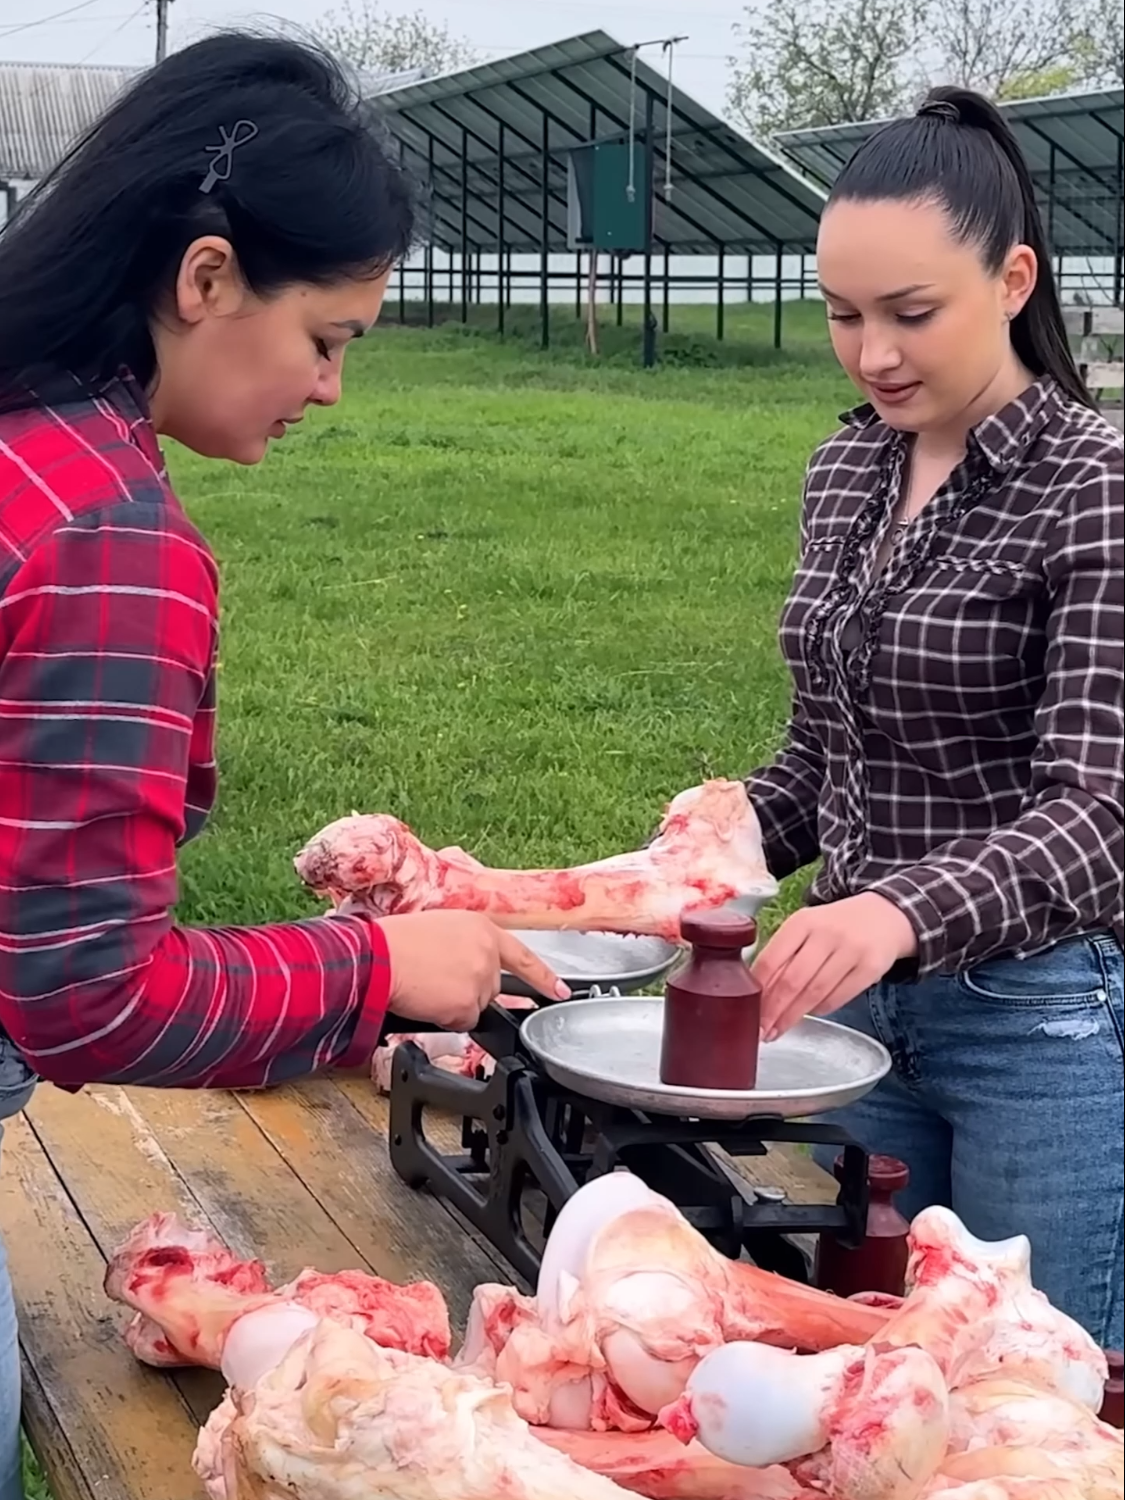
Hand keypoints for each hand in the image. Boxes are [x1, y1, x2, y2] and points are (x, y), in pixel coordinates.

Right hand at [379, 910, 570, 1030]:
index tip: (560, 991)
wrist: (378, 959)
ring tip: (427, 986)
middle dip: (469, 991)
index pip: (523, 956)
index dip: (544, 977)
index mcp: (483, 929)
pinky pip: (461, 1023)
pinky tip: (427, 1001)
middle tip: (437, 980)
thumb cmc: (396, 942)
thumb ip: (467, 945)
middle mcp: (488, 953)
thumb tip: (467, 964)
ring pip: (475, 1007)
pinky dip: (444, 1018)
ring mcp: (481, 980)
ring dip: (454, 1004)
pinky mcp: (469, 1005)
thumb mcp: (442, 928)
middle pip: (491, 988)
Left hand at [751, 893, 917, 1040]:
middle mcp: (826, 934)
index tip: (746, 1011)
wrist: (883, 916)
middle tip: (760, 1031)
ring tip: (778, 1030)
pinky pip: (838, 998)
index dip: (758, 990)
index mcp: (802, 922)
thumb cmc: (834, 926)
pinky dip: (819, 1010)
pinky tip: (808, 1015)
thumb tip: (756, 992)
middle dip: (773, 1011)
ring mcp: (851, 950)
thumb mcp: (806, 927)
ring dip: (793, 1016)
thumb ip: (784, 953)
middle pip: (792, 980)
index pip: (772, 959)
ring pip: (815, 993)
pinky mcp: (871, 968)